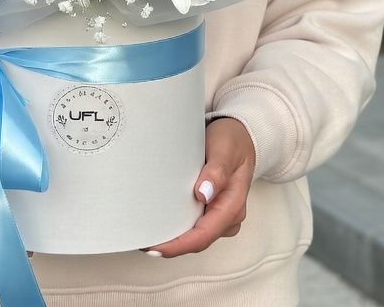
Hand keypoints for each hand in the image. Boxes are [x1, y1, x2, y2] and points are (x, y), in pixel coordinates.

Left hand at [146, 117, 255, 256]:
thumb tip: (204, 194)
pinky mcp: (211, 209)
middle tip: (143, 242)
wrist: (240, 136)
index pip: (204, 235)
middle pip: (197, 241)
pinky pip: (194, 225)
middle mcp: (227, 216)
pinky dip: (177, 227)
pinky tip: (161, 222)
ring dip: (173, 237)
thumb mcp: (225, 149)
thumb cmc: (233, 141)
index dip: (179, 245)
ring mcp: (219, 214)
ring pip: (195, 235)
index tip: (157, 247)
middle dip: (171, 245)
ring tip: (148, 233)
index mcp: (233, 205)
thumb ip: (217, 171)